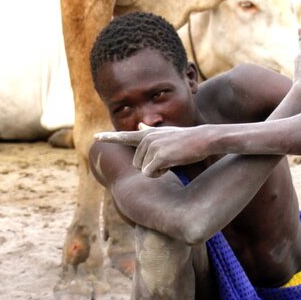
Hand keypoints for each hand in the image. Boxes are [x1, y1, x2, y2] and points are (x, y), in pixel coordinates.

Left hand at [94, 123, 216, 176]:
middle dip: (151, 167)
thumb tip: (140, 125)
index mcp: (147, 134)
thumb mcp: (166, 133)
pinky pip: (150, 174)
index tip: (95, 137)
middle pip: (137, 164)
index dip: (109, 137)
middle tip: (168, 157)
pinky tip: (172, 164)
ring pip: (143, 170)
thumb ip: (150, 131)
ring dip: (157, 171)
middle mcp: (146, 138)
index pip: (124, 136)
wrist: (205, 139)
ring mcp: (152, 146)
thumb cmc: (187, 139)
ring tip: (172, 158)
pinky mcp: (158, 156)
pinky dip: (160, 174)